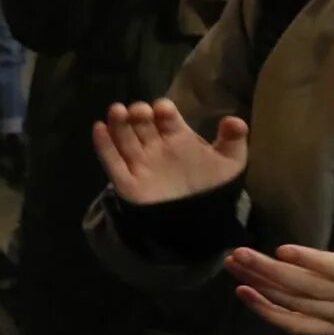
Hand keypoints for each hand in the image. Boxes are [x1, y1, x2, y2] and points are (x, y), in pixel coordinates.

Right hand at [93, 98, 248, 204]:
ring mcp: (139, 163)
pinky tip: (98, 127)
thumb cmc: (213, 188)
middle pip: (141, 122)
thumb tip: (234, 119)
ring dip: (118, 123)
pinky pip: (112, 162)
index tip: (164, 111)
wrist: (200, 224)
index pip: (165, 116)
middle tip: (140, 111)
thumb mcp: (230, 163)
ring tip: (117, 110)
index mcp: (177, 136)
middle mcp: (155, 146)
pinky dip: (104, 145)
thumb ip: (233, 141)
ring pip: (124, 138)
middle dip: (139, 113)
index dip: (163, 110)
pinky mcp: (127, 182)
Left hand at [224, 181, 333, 334]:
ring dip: (264, 287)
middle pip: (312, 289)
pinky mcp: (333, 330)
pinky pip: (298, 326)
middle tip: (240, 253)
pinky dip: (269, 313)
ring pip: (300, 306)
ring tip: (235, 265)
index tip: (281, 249)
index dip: (313, 262)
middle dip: (273, 272)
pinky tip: (245, 293)